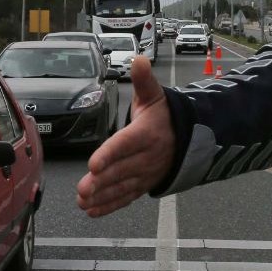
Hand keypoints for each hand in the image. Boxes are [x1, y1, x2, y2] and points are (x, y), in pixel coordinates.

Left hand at [76, 56, 174, 216]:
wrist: (189, 139)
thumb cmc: (164, 116)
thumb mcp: (154, 96)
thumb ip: (144, 80)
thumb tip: (139, 60)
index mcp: (147, 133)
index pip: (126, 144)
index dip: (110, 154)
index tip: (93, 164)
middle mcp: (147, 157)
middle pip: (121, 170)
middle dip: (101, 181)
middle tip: (82, 189)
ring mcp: (145, 173)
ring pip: (122, 187)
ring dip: (102, 196)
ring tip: (83, 201)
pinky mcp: (143, 185)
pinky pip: (126, 197)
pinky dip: (110, 206)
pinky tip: (92, 210)